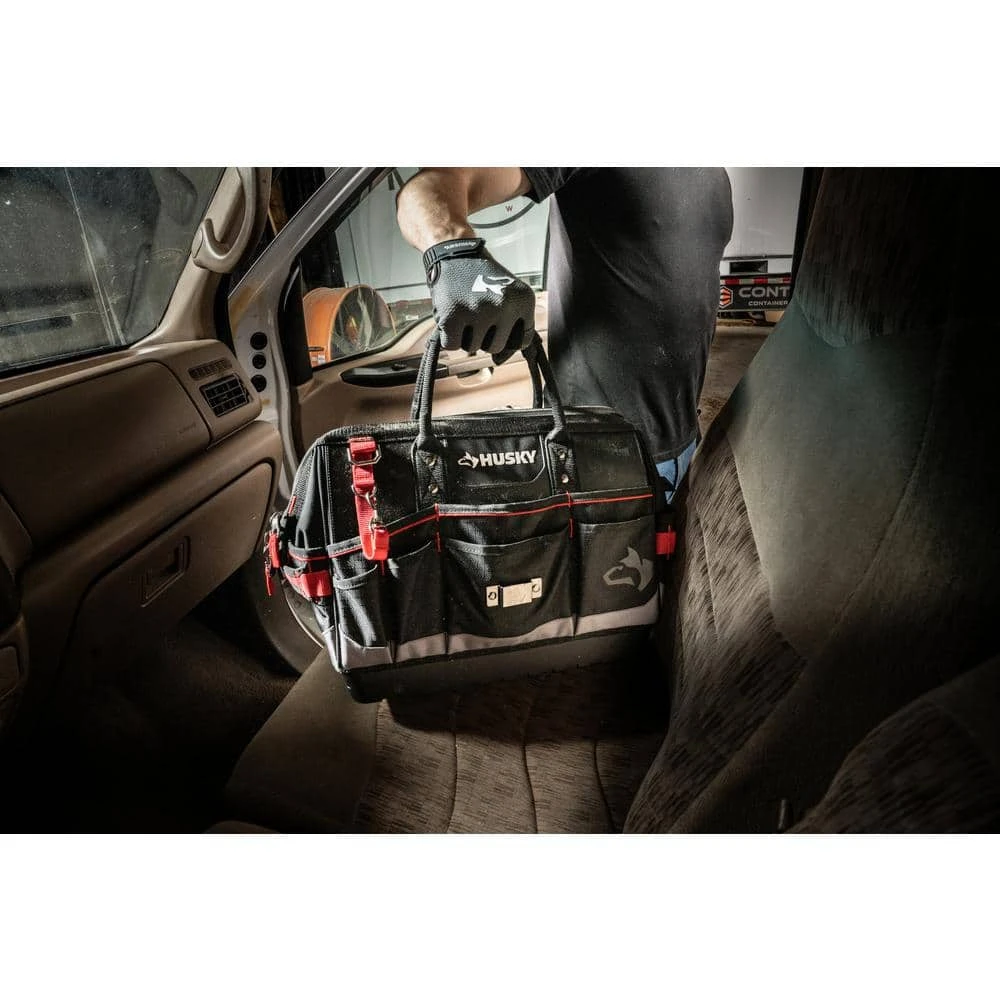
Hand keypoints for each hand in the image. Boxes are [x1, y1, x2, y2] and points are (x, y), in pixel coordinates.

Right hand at [423, 237, 534, 357]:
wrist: (454, 253)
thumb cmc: (481, 277)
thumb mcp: (509, 294)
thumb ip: (512, 327)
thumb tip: (499, 361)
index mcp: (524, 300)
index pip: (521, 341)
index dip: (505, 335)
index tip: (497, 322)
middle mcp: (504, 306)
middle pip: (495, 347)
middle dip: (484, 335)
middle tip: (477, 311)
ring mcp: (478, 311)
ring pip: (473, 348)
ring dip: (466, 334)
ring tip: (465, 309)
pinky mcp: (453, 316)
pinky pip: (452, 346)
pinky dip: (449, 335)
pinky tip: (452, 314)